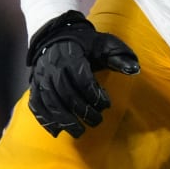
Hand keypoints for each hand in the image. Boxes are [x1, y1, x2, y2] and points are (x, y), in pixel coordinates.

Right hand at [26, 11, 139, 137]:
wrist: (57, 36)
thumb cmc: (85, 44)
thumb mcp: (104, 44)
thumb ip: (119, 57)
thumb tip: (135, 70)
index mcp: (71, 55)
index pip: (81, 78)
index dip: (94, 94)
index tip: (106, 104)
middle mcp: (52, 67)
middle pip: (65, 93)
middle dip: (81, 110)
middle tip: (96, 122)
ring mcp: (41, 77)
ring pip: (49, 101)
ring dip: (64, 120)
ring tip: (79, 132)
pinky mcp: (34, 85)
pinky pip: (36, 104)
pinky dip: (45, 119)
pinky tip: (56, 131)